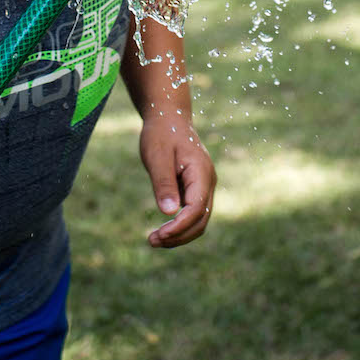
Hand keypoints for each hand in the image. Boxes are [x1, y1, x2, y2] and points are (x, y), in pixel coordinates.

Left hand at [139, 111, 214, 248]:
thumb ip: (164, 183)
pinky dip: (179, 226)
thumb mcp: (157, 156)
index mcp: (201, 173)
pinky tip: (162, 230)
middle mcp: (208, 182)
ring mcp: (204, 187)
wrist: (169, 118)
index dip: (180, 226)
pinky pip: (192, 214)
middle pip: (201, 220)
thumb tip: (168, 213)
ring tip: (153, 240)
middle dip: (179, 235)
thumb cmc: (162, 133)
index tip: (159, 235)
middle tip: (151, 241)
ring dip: (179, 234)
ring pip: (198, 220)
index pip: (196, 209)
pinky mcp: (195, 189)